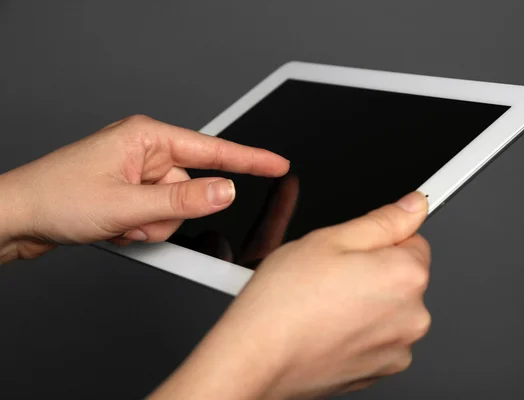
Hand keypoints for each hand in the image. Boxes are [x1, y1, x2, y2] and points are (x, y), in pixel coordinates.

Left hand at [0, 115, 288, 262]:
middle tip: (135, 220)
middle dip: (168, 213)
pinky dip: (141, 229)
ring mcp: (138, 174)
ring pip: (176, 209)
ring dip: (152, 225)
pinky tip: (114, 227)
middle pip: (192, 189)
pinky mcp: (131, 193)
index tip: (279, 164)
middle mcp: (146, 153)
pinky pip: (158, 216)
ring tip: (118, 224)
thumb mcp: (127, 204)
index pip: (213, 150)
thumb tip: (226, 191)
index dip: (250, 159)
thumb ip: (184, 200)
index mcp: (148, 138)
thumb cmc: (56, 198)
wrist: (17, 218)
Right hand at [150, 192, 430, 399]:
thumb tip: (413, 206)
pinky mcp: (380, 372)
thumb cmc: (285, 302)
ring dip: (367, 303)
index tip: (351, 251)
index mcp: (407, 275)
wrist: (258, 358)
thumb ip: (383, 220)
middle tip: (331, 276)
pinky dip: (359, 332)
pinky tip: (327, 327)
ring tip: (325, 304)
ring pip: (389, 310)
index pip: (414, 241)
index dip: (378, 240)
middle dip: (374, 271)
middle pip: (402, 278)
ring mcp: (398, 349)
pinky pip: (378, 339)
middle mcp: (413, 316)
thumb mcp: (330, 239)